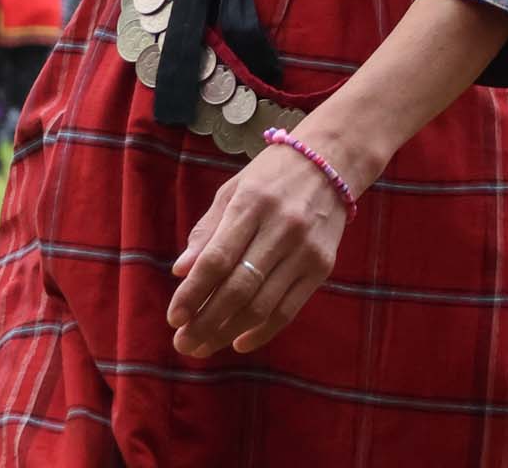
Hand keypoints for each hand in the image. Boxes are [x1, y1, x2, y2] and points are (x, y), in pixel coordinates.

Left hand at [167, 133, 353, 357]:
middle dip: (205, 322)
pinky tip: (239, 342)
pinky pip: (289, 310)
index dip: (193, 293)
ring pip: (262, 305)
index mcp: (252, 204)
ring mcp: (305, 250)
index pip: (217, 259)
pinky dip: (262, 332)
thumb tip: (181, 272)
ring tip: (202, 346)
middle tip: (183, 343)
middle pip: (238, 288)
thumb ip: (207, 230)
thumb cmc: (272, 175)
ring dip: (227, 333)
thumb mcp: (233, 190)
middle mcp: (281, 228)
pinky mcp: (322, 266)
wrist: (333, 161)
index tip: (174, 318)